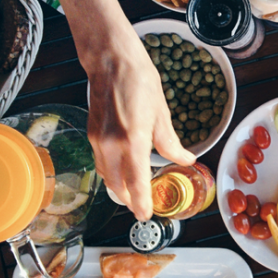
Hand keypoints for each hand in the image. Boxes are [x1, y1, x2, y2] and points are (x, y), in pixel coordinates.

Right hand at [85, 30, 195, 219]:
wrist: (111, 61)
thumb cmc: (139, 81)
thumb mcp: (162, 113)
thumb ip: (171, 142)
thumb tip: (185, 160)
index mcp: (133, 139)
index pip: (136, 181)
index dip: (141, 202)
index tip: (146, 216)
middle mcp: (111, 144)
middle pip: (118, 185)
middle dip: (129, 200)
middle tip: (142, 208)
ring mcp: (98, 140)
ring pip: (107, 175)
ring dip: (119, 187)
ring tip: (134, 193)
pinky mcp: (91, 134)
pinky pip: (101, 162)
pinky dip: (112, 171)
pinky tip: (122, 170)